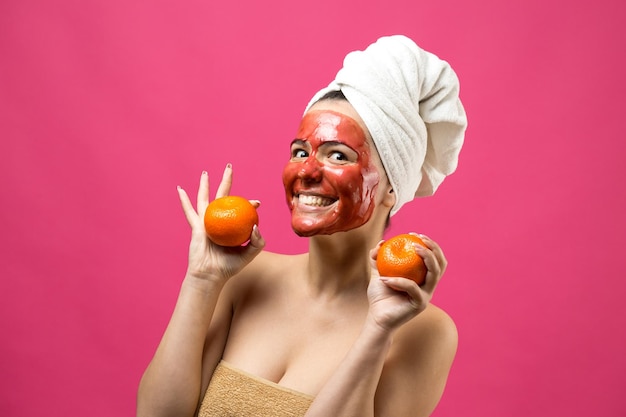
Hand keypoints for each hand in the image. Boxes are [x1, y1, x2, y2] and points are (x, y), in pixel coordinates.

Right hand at [177, 165, 264, 282]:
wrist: (211, 275)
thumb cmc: (230, 266)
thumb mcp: (250, 253)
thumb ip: (257, 240)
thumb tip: (255, 224)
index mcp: (232, 225)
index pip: (241, 209)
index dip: (248, 203)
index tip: (257, 203)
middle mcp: (219, 221)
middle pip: (222, 196)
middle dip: (226, 181)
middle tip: (229, 167)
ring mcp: (207, 222)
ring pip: (205, 199)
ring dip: (204, 185)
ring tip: (205, 173)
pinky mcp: (196, 227)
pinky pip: (190, 211)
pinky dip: (184, 200)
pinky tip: (180, 189)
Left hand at [367, 234, 446, 330]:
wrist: (377, 318)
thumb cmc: (379, 297)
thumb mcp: (377, 274)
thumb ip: (378, 259)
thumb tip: (380, 243)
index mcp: (422, 278)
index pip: (434, 258)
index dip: (429, 244)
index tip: (414, 234)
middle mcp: (428, 286)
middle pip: (441, 264)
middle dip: (434, 248)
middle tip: (419, 239)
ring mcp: (426, 295)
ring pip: (434, 274)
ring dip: (427, 257)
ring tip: (412, 248)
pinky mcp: (420, 304)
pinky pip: (412, 288)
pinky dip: (399, 281)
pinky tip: (384, 278)